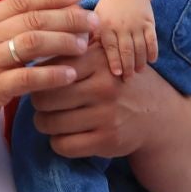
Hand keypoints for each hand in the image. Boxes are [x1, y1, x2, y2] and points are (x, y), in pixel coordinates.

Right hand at [0, 0, 97, 149]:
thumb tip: (31, 20)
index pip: (20, 1)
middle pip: (32, 19)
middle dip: (67, 18)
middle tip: (92, 21)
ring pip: (33, 42)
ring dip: (63, 42)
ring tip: (85, 46)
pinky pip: (28, 78)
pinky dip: (52, 75)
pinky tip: (70, 75)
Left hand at [26, 47, 174, 159]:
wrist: (158, 114)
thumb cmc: (120, 81)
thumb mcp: (103, 56)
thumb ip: (73, 49)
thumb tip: (32, 46)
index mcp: (98, 60)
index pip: (48, 70)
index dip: (40, 78)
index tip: (43, 83)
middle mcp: (103, 87)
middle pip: (43, 99)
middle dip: (38, 104)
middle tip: (44, 105)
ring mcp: (106, 116)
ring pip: (49, 124)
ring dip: (45, 124)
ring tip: (52, 119)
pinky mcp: (108, 141)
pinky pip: (63, 146)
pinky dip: (58, 142)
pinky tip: (64, 135)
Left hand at [93, 0, 156, 78]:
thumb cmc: (108, 8)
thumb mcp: (96, 19)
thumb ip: (91, 36)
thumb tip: (80, 55)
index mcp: (106, 25)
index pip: (111, 46)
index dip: (114, 61)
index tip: (117, 74)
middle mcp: (121, 25)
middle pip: (127, 49)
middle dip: (128, 66)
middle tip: (128, 79)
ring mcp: (136, 23)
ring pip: (140, 46)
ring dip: (141, 61)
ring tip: (139, 71)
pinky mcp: (148, 22)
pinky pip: (152, 39)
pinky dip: (153, 51)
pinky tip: (152, 60)